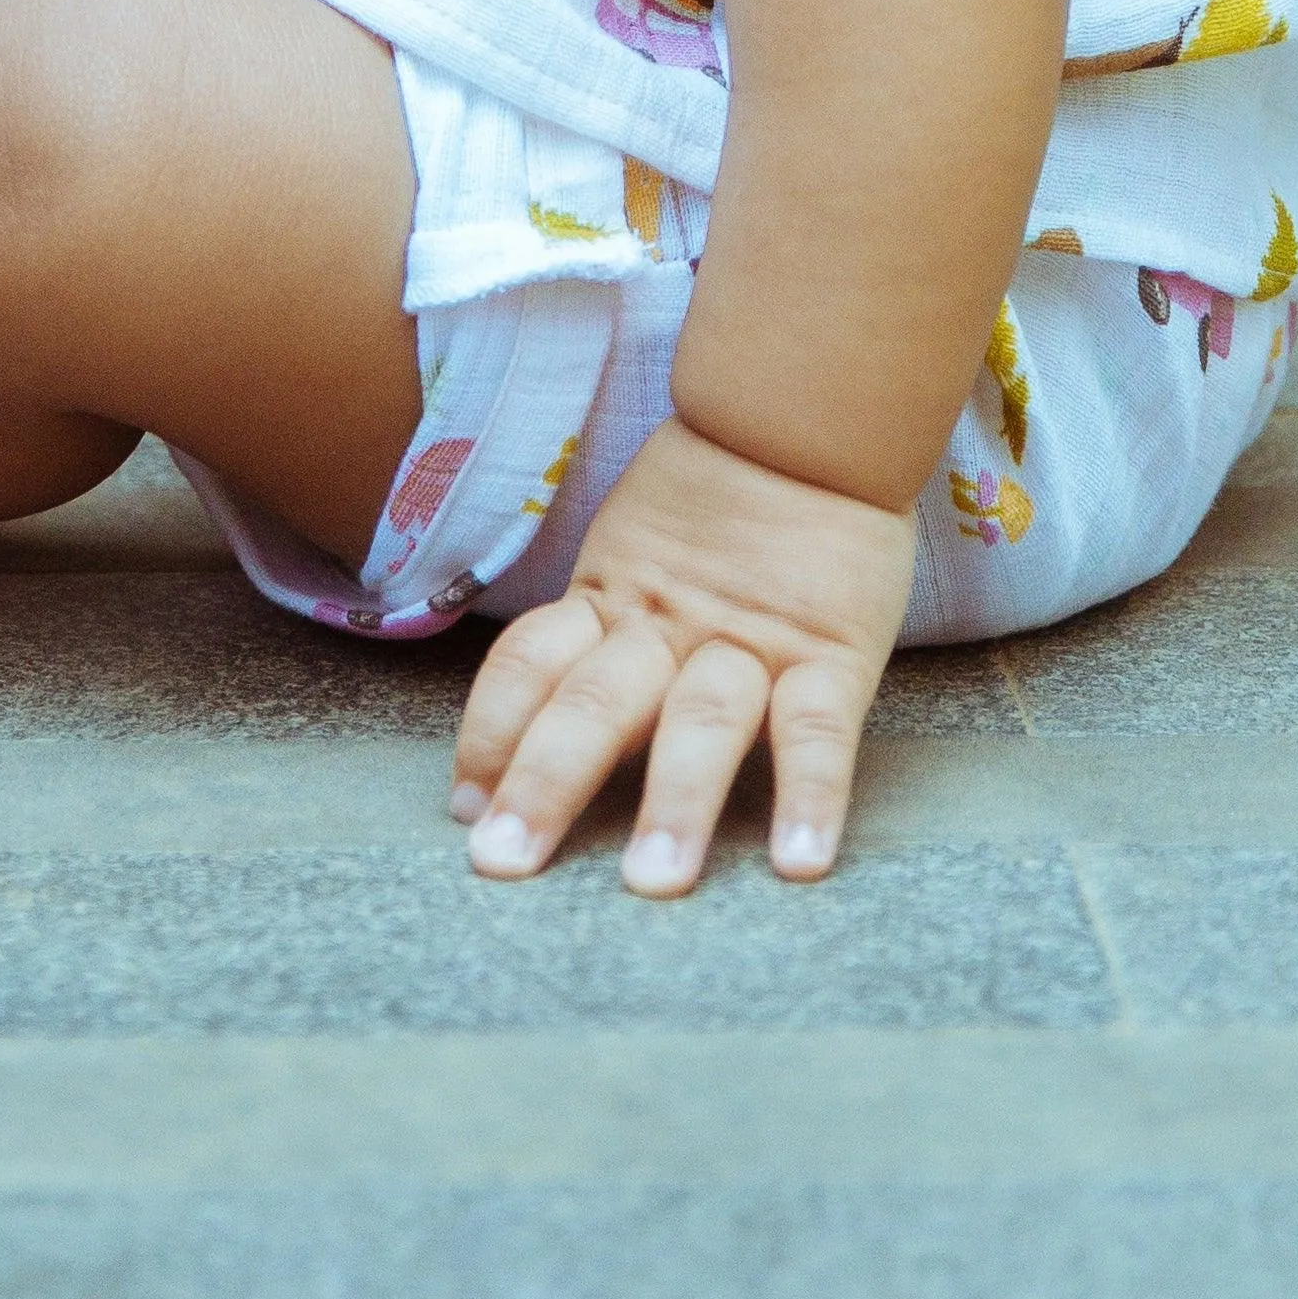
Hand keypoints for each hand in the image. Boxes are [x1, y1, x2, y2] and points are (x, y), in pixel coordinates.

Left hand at [450, 413, 916, 896]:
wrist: (813, 414)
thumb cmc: (719, 494)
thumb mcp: (635, 542)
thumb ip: (599, 615)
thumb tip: (537, 708)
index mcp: (612, 598)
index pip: (530, 664)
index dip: (490, 732)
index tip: (464, 806)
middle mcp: (669, 627)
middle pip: (594, 706)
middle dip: (545, 786)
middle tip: (502, 864)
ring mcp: (752, 641)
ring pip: (700, 724)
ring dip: (675, 804)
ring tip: (653, 884)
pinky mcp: (834, 651)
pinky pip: (820, 729)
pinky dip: (812, 795)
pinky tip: (801, 861)